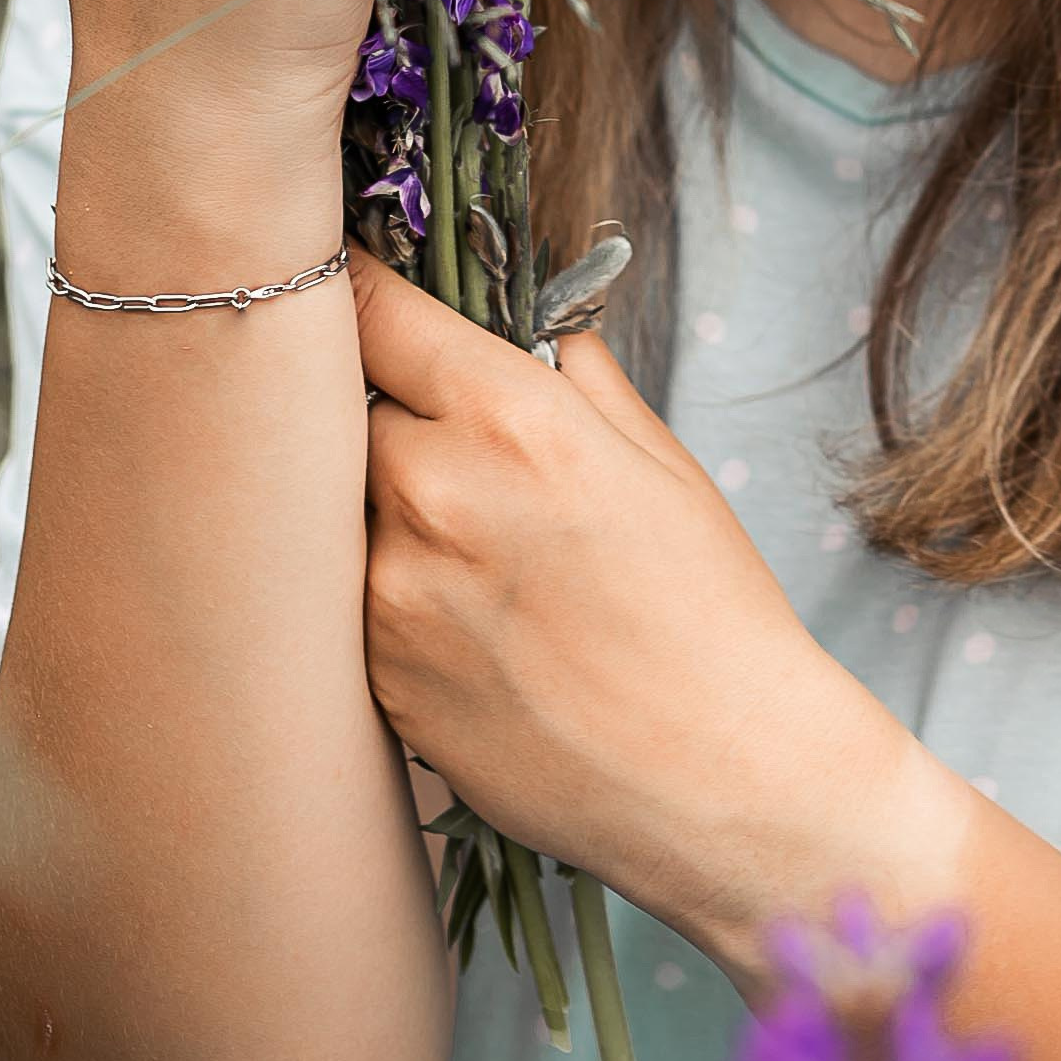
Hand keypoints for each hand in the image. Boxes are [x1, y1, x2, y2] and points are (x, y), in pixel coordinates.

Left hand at [355, 251, 962, 981]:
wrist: (720, 777)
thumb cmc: (709, 612)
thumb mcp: (662, 462)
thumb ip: (579, 380)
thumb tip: (537, 335)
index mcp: (512, 417)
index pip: (376, 313)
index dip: (358, 289)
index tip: (346, 282)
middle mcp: (433, 491)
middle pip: (341, 407)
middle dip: (376, 409)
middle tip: (429, 434)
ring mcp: (391, 593)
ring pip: (340, 509)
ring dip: (381, 507)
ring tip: (463, 543)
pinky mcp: (377, 679)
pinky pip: (350, 600)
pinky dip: (387, 592)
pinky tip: (465, 621)